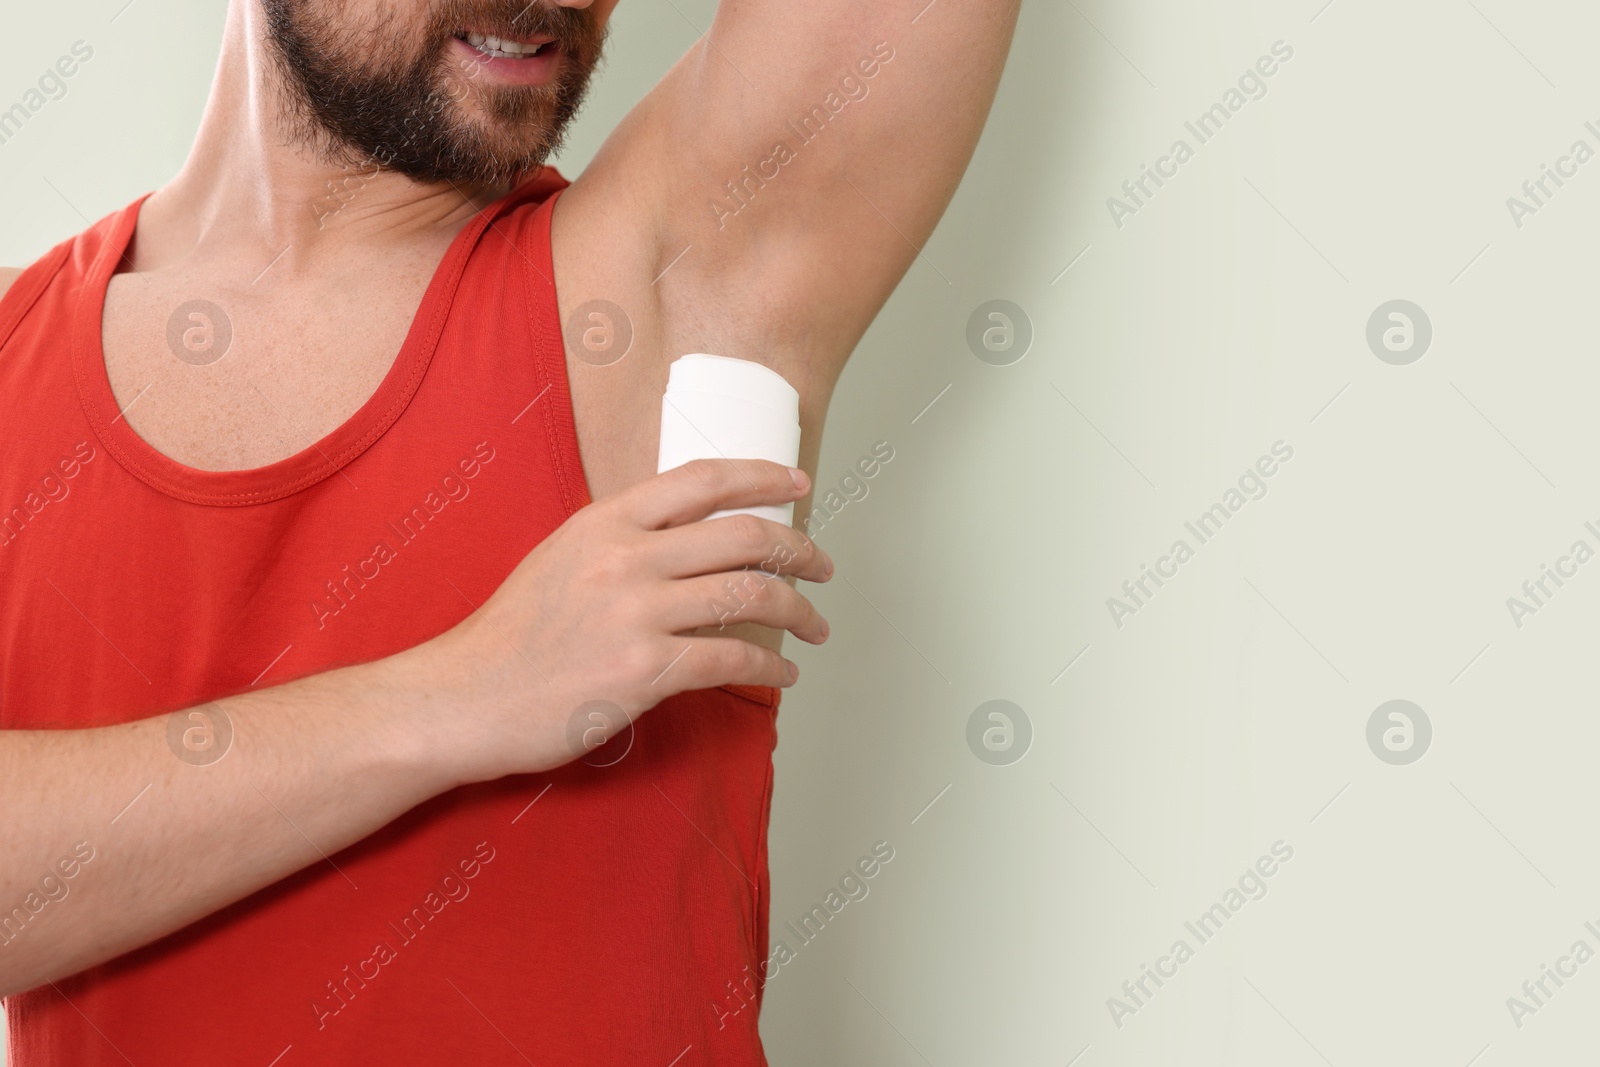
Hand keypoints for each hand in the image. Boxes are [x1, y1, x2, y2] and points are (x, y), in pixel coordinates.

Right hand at [411, 458, 832, 782]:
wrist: (463, 697)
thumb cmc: (511, 638)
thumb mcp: (561, 558)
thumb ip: (622, 541)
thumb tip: (690, 540)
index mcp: (606, 522)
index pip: (703, 480)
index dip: (762, 475)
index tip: (797, 480)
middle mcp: (626, 559)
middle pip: (744, 536)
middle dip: (800, 549)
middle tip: (822, 565)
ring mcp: (637, 615)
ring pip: (750, 596)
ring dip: (799, 612)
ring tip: (814, 625)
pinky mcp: (644, 672)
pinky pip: (732, 659)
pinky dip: (770, 666)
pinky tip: (781, 672)